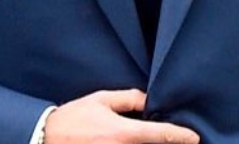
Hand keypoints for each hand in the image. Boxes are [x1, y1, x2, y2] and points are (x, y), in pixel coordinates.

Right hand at [43, 89, 199, 143]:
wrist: (43, 139)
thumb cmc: (72, 118)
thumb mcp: (100, 100)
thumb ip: (128, 99)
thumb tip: (148, 102)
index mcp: (123, 132)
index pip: (160, 135)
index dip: (181, 136)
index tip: (195, 138)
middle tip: (183, 141)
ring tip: (163, 142)